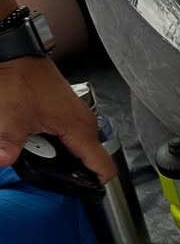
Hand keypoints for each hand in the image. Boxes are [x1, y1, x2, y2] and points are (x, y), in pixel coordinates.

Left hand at [0, 57, 116, 183]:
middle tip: (42, 163)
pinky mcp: (67, 112)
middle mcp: (85, 123)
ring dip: (58, 154)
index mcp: (80, 129)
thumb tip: (3, 162)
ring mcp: (77, 117)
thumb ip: (7, 144)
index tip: (80, 191)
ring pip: (76, 149)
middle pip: (88, 162)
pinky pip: (68, 136)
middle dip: (67, 170)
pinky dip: (54, 142)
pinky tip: (36, 136)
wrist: (15, 52)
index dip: (94, 185)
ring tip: (36, 147)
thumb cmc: (19, 77)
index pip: (105, 168)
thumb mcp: (10, 115)